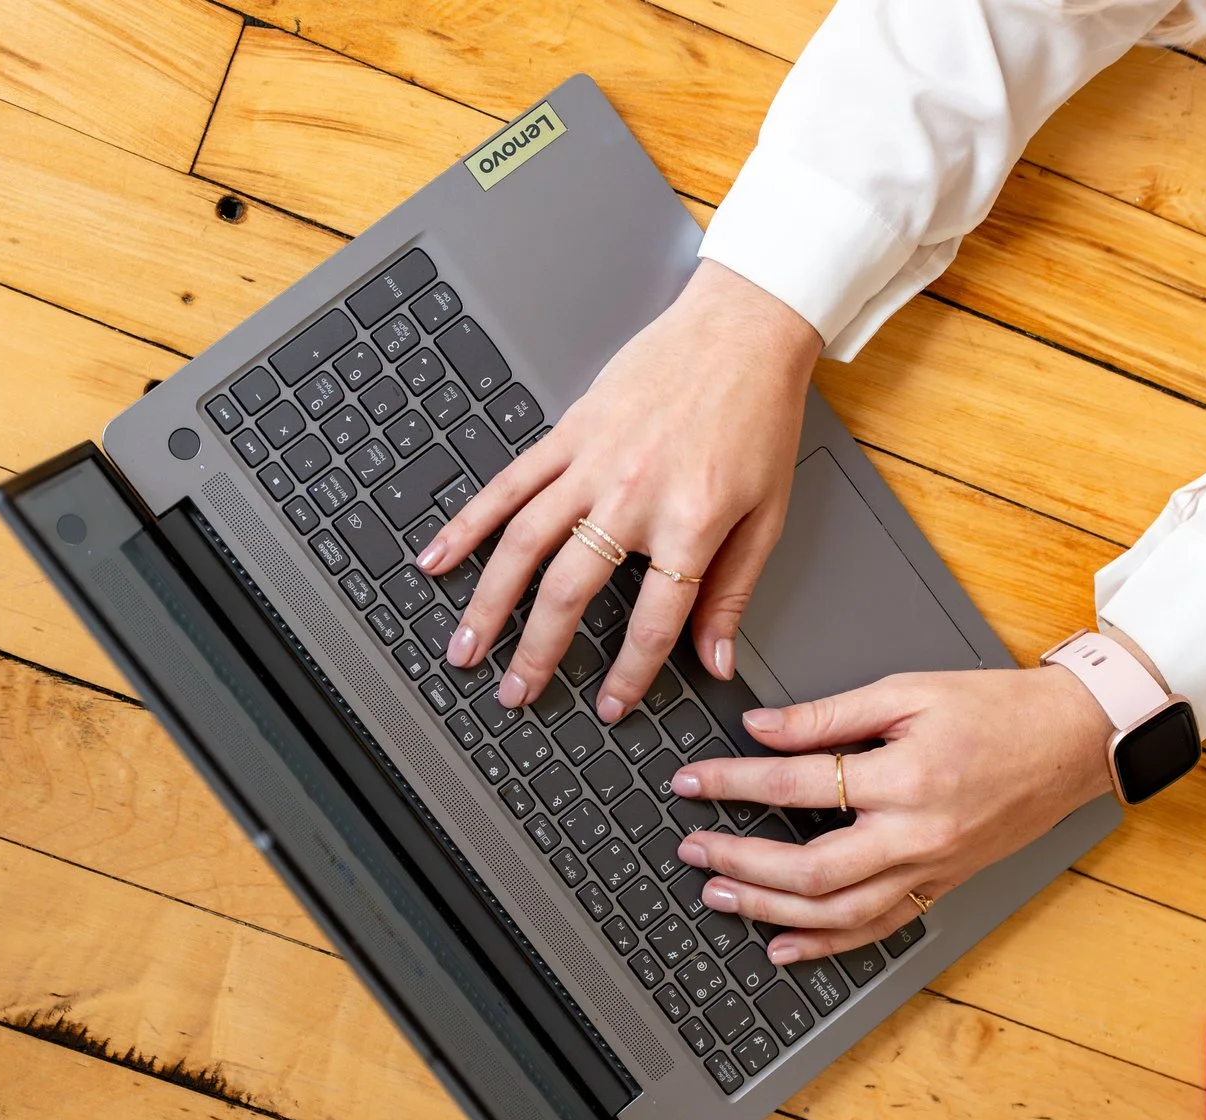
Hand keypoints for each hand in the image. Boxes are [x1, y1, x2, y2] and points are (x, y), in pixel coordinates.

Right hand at [417, 260, 820, 720]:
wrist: (744, 328)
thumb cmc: (759, 416)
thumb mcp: (767, 515)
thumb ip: (733, 592)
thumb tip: (716, 660)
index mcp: (688, 523)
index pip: (652, 623)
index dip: (629, 676)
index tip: (609, 706)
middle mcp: (632, 496)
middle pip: (568, 593)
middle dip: (535, 654)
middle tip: (515, 693)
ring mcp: (591, 462)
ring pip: (522, 544)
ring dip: (487, 603)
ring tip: (464, 648)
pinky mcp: (568, 431)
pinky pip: (507, 485)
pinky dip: (467, 523)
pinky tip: (438, 556)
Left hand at [669, 666, 1118, 963]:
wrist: (1073, 740)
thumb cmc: (997, 709)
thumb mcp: (909, 691)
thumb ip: (829, 714)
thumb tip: (761, 728)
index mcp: (906, 776)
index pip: (798, 784)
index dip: (735, 783)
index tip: (692, 780)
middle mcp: (918, 835)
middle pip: (810, 869)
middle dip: (741, 860)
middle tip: (692, 849)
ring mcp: (931, 869)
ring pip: (839, 913)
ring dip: (771, 911)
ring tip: (719, 896)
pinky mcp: (941, 885)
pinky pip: (878, 928)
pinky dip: (826, 944)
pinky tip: (783, 946)